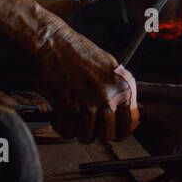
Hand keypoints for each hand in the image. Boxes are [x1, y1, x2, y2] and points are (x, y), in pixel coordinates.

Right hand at [36, 26, 137, 141]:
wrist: (51, 45)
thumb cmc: (76, 52)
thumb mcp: (107, 66)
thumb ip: (116, 90)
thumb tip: (121, 112)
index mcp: (123, 86)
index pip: (130, 123)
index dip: (119, 130)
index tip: (111, 130)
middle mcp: (110, 97)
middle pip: (109, 134)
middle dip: (97, 131)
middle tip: (87, 122)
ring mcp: (90, 105)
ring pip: (88, 136)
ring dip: (78, 130)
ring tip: (72, 115)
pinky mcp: (69, 111)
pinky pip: (69, 133)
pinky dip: (62, 127)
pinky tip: (59, 115)